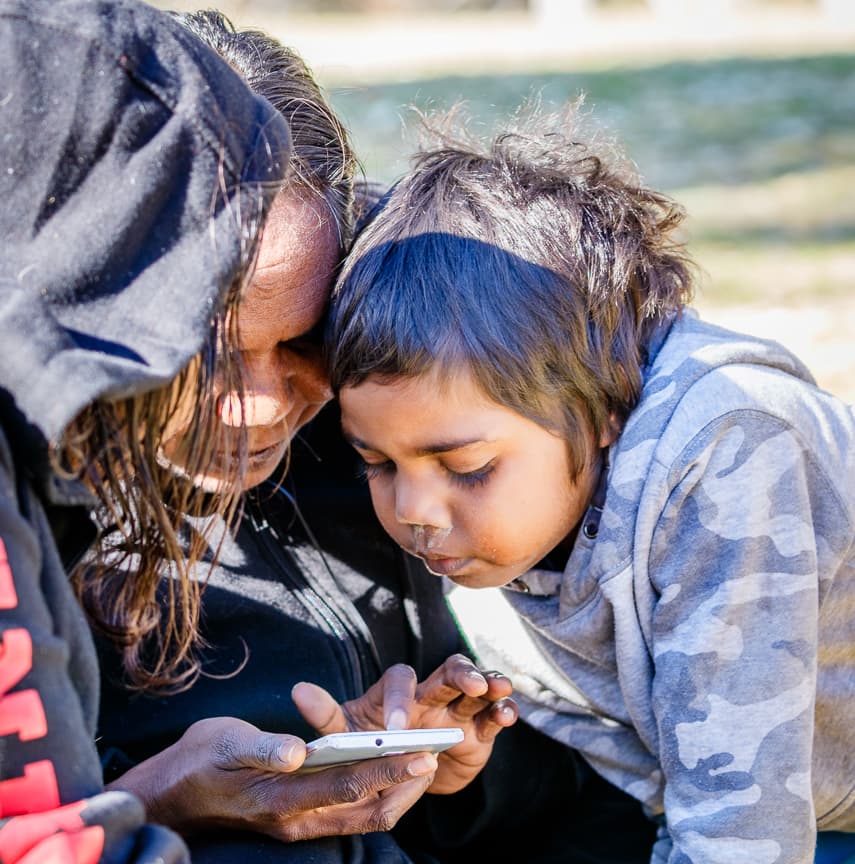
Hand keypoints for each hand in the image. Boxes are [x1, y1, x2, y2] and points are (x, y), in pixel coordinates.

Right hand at [107, 716, 436, 841]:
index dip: (389, 770)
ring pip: (362, 817)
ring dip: (396, 793)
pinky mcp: (298, 821)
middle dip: (406, 786)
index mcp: (280, 797)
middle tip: (436, 755)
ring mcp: (298, 825)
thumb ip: (264, 748)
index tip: (422, 753)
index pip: (347, 785)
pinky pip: (348, 815)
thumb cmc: (202, 760)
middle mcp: (295, 819)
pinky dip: (375, 796)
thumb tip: (297, 752)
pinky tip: (389, 773)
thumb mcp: (226, 742)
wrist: (174, 793)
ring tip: (422, 763)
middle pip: (366, 810)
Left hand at [293, 654, 517, 794]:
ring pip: (476, 685)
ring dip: (489, 682)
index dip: (400, 699)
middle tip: (470, 684)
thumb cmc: (369, 748)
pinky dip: (502, 711)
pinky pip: (492, 716)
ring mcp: (456, 710)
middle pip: (447, 670)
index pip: (400, 680)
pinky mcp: (477, 731)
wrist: (398, 776)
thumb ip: (327, 717)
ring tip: (498, 689)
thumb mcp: (347, 735)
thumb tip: (299, 689)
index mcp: (396, 692)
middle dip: (460, 673)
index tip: (398, 728)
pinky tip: (507, 714)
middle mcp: (429, 694)